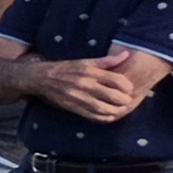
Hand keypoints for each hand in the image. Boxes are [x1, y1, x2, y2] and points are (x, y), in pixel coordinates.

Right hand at [31, 54, 145, 122]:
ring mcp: (79, 97)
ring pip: (103, 108)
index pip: (116, 80)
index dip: (127, 86)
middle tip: (127, 100)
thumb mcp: (85, 61)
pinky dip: (103, 118)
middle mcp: (85, 84)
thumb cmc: (67, 68)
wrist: (42, 78)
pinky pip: (92, 115)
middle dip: (124, 100)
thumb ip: (107, 60)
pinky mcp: (73, 106)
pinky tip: (109, 116)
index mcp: (90, 71)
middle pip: (112, 95)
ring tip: (120, 109)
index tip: (129, 88)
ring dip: (115, 110)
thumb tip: (126, 54)